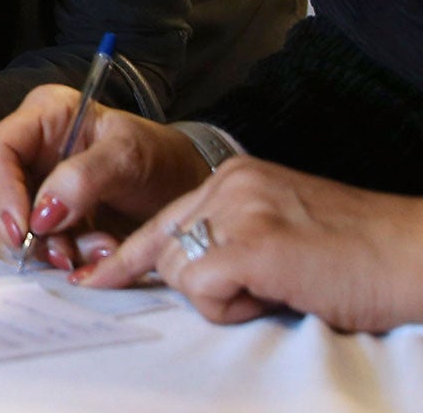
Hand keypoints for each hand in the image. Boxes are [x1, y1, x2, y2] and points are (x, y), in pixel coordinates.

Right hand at [0, 84, 210, 270]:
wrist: (189, 188)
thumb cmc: (160, 157)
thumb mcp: (128, 156)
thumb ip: (83, 178)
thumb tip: (41, 216)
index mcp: (44, 116)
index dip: (2, 189)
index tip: (24, 229)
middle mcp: (35, 150)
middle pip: (0, 191)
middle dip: (28, 228)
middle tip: (59, 253)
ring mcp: (43, 185)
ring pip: (22, 224)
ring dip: (56, 246)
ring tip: (100, 249)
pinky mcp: (57, 217)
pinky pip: (48, 242)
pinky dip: (73, 254)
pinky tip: (103, 250)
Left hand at [76, 158, 422, 330]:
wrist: (413, 254)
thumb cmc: (358, 256)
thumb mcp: (282, 231)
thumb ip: (234, 237)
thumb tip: (192, 273)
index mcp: (236, 177)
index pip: (163, 220)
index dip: (129, 256)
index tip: (95, 277)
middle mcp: (230, 183)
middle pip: (167, 252)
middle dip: (206, 286)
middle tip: (267, 286)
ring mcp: (240, 210)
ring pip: (181, 273)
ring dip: (225, 298)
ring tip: (280, 286)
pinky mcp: (253, 244)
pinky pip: (203, 290)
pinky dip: (235, 307)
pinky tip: (279, 293)